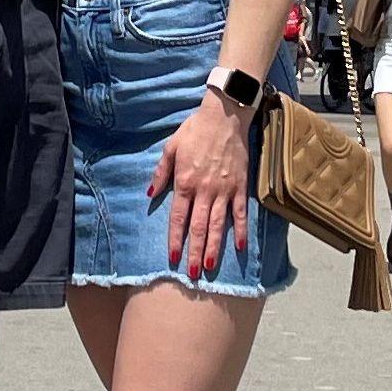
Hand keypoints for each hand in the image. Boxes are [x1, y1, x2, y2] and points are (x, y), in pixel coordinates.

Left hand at [148, 93, 252, 284]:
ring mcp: (224, 190)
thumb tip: (150, 194)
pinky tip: (240, 247)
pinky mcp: (240, 186)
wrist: (224, 116)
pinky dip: (241, 230)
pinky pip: (240, 213)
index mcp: (184, 182)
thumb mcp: (171, 147)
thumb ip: (161, 172)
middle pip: (198, 227)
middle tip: (192, 274)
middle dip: (194, 252)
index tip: (172, 258)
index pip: (178, 217)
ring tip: (210, 267)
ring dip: (214, 248)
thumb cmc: (195, 130)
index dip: (175, 239)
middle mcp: (204, 190)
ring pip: (218, 224)